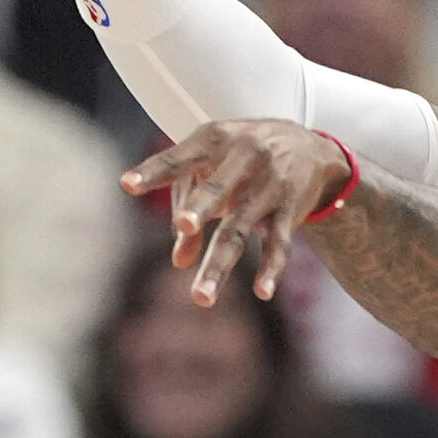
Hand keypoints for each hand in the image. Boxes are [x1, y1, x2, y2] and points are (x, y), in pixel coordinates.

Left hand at [121, 119, 351, 304]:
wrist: (311, 146)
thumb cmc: (241, 156)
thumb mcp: (211, 167)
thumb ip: (185, 205)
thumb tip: (179, 262)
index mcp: (215, 140)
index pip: (180, 157)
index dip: (155, 171)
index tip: (127, 185)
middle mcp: (245, 158)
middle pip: (219, 189)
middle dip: (202, 207)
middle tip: (184, 225)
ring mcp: (269, 185)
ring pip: (241, 229)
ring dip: (220, 264)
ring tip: (201, 297)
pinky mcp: (290, 210)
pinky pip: (279, 243)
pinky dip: (272, 268)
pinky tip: (262, 292)